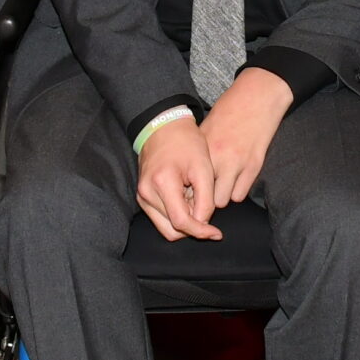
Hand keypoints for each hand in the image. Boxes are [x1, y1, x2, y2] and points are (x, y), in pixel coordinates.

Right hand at [136, 113, 221, 241]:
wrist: (165, 127)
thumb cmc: (187, 142)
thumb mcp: (204, 168)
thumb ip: (206, 199)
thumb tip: (203, 223)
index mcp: (161, 183)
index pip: (181, 222)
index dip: (201, 231)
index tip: (217, 233)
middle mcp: (146, 193)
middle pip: (172, 230)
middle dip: (193, 226)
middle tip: (205, 208)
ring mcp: (142, 196)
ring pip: (166, 227)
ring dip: (184, 221)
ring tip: (195, 200)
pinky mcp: (143, 197)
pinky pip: (161, 218)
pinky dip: (176, 215)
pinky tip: (186, 199)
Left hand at [201, 67, 293, 207]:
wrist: (259, 95)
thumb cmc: (231, 108)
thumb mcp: (207, 125)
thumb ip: (200, 149)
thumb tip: (191, 173)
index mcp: (203, 146)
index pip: (188, 180)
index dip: (188, 188)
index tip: (189, 189)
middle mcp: (218, 157)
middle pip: (204, 194)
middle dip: (205, 195)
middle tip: (206, 190)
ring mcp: (237, 163)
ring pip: (223, 200)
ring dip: (221, 195)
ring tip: (222, 185)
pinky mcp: (254, 166)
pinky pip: (240, 194)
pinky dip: (237, 191)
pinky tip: (236, 181)